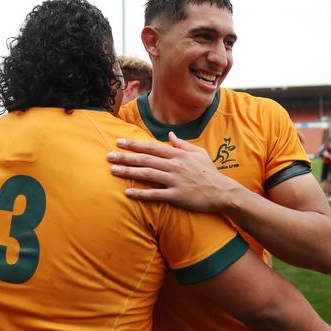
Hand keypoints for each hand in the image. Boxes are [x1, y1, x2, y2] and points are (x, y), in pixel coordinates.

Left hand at [107, 132, 240, 211]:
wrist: (222, 192)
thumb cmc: (210, 172)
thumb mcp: (199, 153)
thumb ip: (182, 144)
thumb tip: (170, 135)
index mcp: (178, 154)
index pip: (151, 147)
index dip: (134, 144)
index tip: (119, 141)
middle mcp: (174, 165)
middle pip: (145, 159)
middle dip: (125, 156)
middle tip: (108, 156)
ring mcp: (175, 180)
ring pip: (147, 174)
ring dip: (128, 172)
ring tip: (113, 171)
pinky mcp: (177, 196)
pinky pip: (155, 194)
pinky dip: (141, 193)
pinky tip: (128, 193)